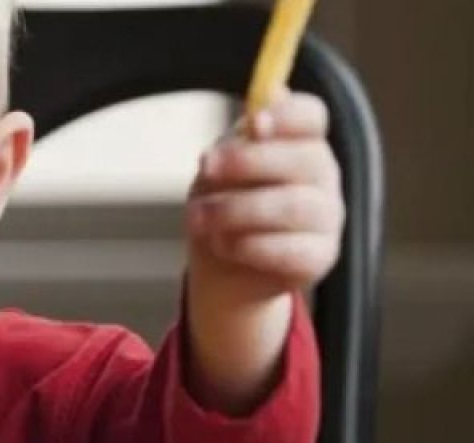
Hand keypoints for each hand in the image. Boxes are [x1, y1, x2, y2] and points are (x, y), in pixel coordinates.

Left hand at [187, 90, 344, 299]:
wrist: (224, 268)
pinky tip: (222, 244)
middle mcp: (323, 176)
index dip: (288, 116)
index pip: (312, 116)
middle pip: (305, 158)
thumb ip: (244, 137)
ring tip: (198, 217)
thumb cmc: (225, 205)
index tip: (254, 123)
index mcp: (302, 143)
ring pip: (293, 206)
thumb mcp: (223, 167)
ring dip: (235, 210)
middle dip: (248, 162)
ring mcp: (328, 218)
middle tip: (204, 169)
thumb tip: (273, 90)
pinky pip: (290, 250)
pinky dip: (248, 246)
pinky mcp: (321, 257)